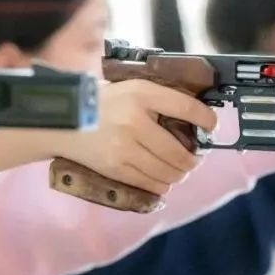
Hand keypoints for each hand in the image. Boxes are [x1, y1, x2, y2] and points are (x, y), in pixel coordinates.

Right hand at [56, 80, 216, 195]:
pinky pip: (151, 183)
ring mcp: (124, 147)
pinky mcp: (116, 168)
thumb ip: (158, 99)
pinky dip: (162, 184)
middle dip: (194, 159)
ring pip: (168, 172)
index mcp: (140, 94)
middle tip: (195, 158)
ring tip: (179, 170)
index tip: (212, 126)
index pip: (186, 107)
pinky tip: (162, 179)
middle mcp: (134, 120)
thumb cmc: (101, 104)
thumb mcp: (130, 89)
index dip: (206, 119)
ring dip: (180, 174)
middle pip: (180, 151)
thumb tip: (194, 118)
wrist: (63, 124)